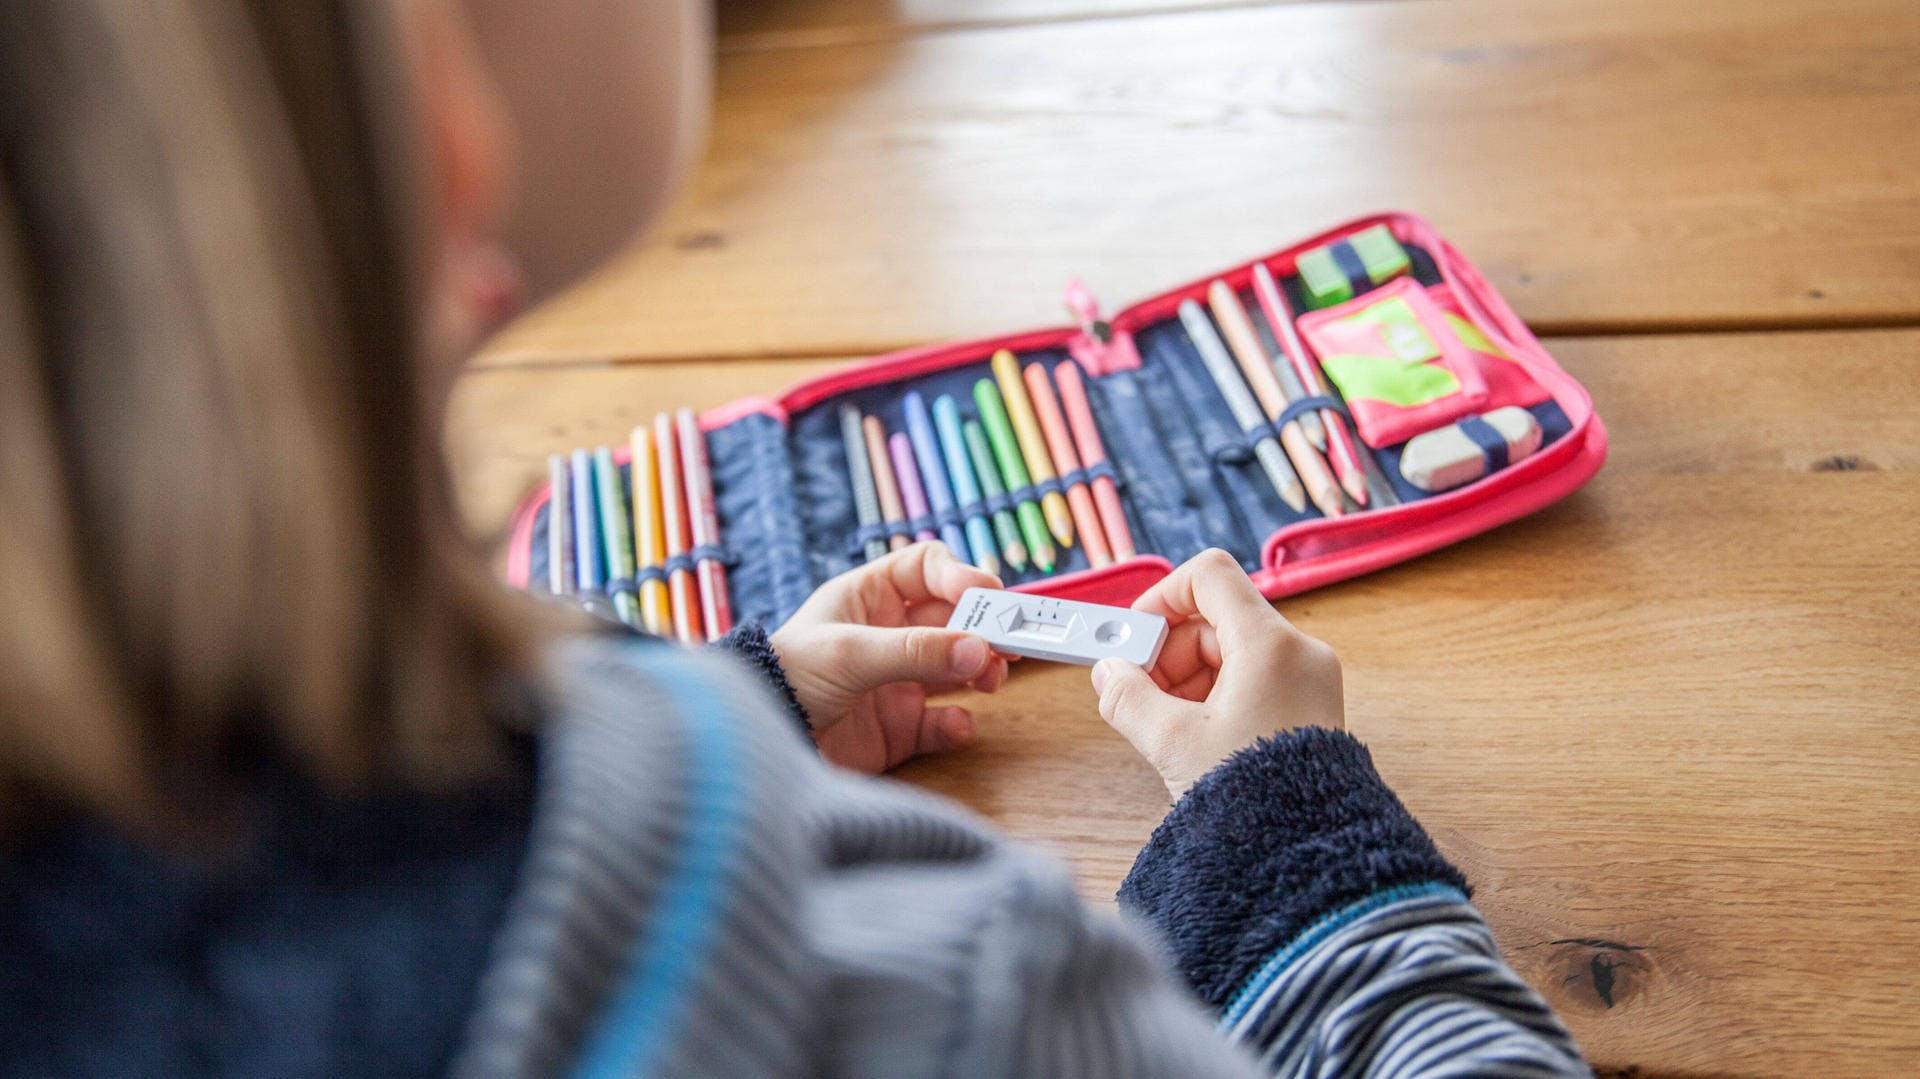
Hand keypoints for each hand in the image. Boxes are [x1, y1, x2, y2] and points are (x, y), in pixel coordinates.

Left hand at [771, 543, 1012, 773]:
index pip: (926, 569)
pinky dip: (957, 723)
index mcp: (868, 598)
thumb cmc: (786, 678)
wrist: (759, 742)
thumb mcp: (849, 653)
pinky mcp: (898, 728)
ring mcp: (895, 681)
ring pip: (958, 668)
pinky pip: (942, 722)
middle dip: (983, 628)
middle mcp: (888, 634)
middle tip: (1010, 644)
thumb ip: (915, 651)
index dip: (959, 575)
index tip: (986, 596)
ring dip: (981, 670)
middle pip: (954, 619)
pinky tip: (957, 723)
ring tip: (991, 679)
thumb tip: (979, 649)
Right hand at [1091, 549, 1343, 798]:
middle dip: (1167, 652)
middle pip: (1215, 619)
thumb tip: (1108, 674)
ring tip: (1163, 724)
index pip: (1210, 576)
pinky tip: (1191, 734)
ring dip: (1186, 678)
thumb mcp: (1173, 742)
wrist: (1308, 855)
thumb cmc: (1255, 798)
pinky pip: (1250, 680)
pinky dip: (1213, 695)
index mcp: (1270, 645)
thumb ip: (1128, 697)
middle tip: (1137, 692)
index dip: (1163, 596)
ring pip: (1230, 651)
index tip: (1134, 635)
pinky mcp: (1307, 709)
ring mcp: (1307, 681)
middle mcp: (1297, 653)